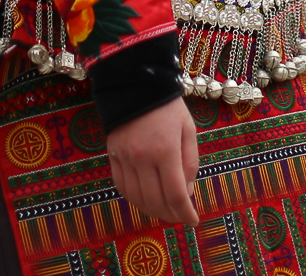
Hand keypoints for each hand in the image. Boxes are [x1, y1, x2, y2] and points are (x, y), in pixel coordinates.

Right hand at [106, 96, 199, 225]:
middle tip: (180, 217)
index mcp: (166, 151)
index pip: (175, 194)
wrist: (136, 84)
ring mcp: (124, 158)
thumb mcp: (188, 131)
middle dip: (170, 215)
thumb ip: (190, 163)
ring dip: (152, 210)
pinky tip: (145, 199)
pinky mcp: (112, 156)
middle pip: (156, 201)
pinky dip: (134, 199)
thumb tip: (186, 194)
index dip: (185, 213)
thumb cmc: (168, 107)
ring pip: (137, 198)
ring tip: (164, 211)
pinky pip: (122, 187)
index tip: (193, 221)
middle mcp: (143, 158)